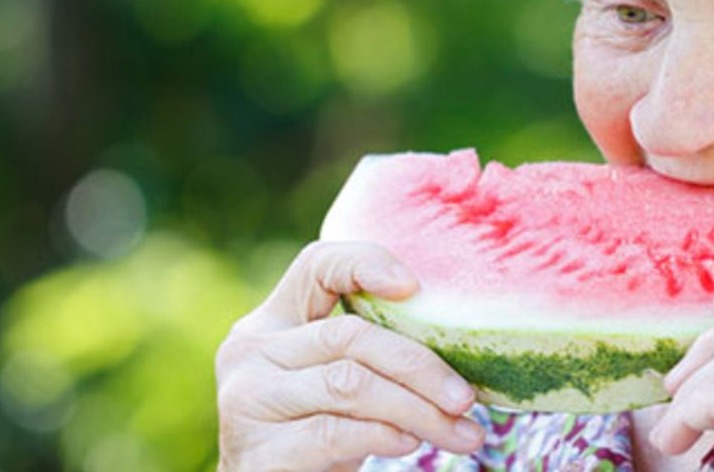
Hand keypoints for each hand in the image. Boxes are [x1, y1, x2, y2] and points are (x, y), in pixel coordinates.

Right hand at [215, 241, 485, 471]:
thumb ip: (367, 356)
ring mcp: (248, 401)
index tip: (414, 285)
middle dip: (419, 366)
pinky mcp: (259, 452)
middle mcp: (251, 352)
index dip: (365, 262)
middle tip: (465, 397)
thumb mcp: (336, 386)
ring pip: (349, 384)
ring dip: (416, 408)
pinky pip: (333, 432)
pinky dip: (382, 435)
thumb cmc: (314, 437)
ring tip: (460, 431)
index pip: (315, 266)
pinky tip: (410, 442)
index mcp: (271, 322)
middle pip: (347, 335)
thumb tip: (459, 349)